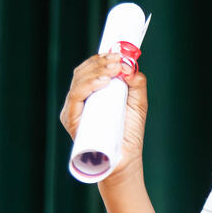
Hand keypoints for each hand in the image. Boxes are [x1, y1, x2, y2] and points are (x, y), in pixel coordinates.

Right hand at [60, 44, 148, 181]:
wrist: (125, 160)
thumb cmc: (129, 132)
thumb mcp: (138, 104)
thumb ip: (137, 84)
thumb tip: (132, 66)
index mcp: (94, 93)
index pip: (92, 69)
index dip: (103, 58)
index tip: (118, 52)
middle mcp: (81, 99)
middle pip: (84, 72)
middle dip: (101, 62)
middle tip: (118, 59)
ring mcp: (75, 109)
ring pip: (79, 81)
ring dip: (97, 70)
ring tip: (114, 68)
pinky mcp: (73, 120)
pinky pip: (76, 98)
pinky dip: (88, 86)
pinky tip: (102, 82)